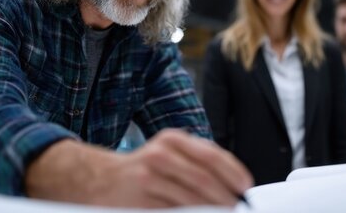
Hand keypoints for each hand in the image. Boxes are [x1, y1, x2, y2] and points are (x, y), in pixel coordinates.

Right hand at [25, 128, 252, 207]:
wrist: (100, 178)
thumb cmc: (143, 168)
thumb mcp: (170, 154)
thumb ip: (197, 163)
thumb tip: (231, 185)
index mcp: (172, 139)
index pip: (211, 155)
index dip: (233, 172)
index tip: (245, 187)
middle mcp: (160, 154)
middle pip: (204, 179)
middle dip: (225, 198)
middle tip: (236, 207)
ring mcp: (149, 177)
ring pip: (191, 199)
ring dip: (211, 210)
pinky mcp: (140, 199)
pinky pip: (174, 212)